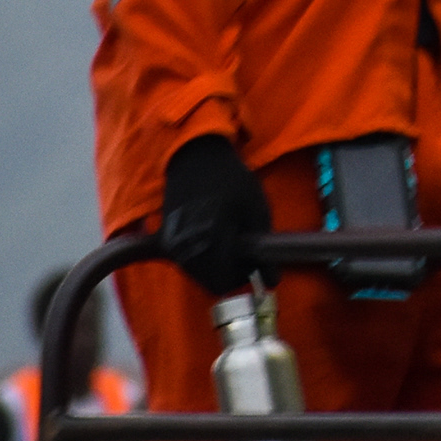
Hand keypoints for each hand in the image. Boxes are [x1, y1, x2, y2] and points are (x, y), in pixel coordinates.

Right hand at [157, 133, 271, 296]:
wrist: (196, 157)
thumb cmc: (233, 180)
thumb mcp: (257, 210)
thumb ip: (263, 248)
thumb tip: (273, 282)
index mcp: (211, 241)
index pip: (223, 283)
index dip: (242, 276)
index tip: (251, 259)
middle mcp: (186, 247)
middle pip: (209, 282)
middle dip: (228, 272)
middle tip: (242, 248)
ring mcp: (173, 244)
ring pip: (197, 273)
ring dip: (214, 266)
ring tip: (227, 238)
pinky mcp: (167, 237)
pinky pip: (185, 261)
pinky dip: (200, 257)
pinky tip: (211, 236)